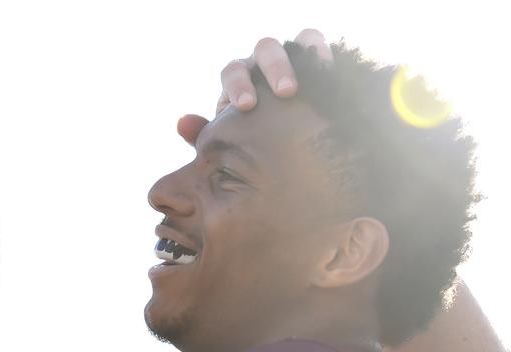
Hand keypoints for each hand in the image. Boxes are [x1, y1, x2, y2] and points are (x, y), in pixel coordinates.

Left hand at [176, 29, 333, 147]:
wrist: (285, 149)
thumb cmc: (251, 146)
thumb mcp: (227, 144)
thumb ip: (203, 135)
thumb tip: (181, 122)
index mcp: (237, 81)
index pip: (233, 72)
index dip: (238, 86)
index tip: (247, 106)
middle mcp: (261, 65)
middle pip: (264, 51)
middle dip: (275, 69)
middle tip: (286, 93)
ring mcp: (288, 59)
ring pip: (291, 43)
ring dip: (300, 57)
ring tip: (314, 80)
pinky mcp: (311, 61)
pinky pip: (314, 43)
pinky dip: (319, 51)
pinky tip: (329, 70)